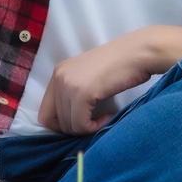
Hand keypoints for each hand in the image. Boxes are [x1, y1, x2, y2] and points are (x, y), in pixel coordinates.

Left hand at [38, 32, 154, 134]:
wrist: (137, 53)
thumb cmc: (120, 66)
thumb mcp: (88, 77)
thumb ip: (73, 93)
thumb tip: (66, 125)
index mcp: (58, 73)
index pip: (45, 113)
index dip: (61, 125)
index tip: (81, 122)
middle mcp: (59, 77)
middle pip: (55, 122)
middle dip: (75, 127)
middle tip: (95, 120)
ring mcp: (68, 84)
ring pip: (68, 126)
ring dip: (87, 127)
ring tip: (104, 116)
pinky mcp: (82, 92)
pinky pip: (81, 124)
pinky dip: (94, 127)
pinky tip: (108, 115)